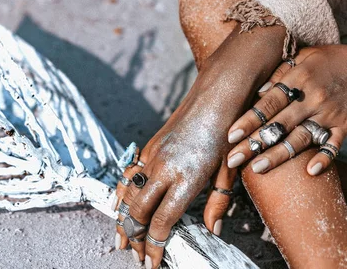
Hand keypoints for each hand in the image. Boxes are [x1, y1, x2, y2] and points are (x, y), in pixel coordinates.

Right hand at [113, 89, 233, 268]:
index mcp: (185, 179)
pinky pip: (128, 175)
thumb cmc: (229, 133)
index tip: (152, 264)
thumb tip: (212, 230)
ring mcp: (152, 157)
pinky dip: (120, 194)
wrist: (216, 96)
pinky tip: (117, 207)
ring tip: (122, 242)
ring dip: (123, 220)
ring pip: (129, 195)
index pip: (162, 222)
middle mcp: (163, 169)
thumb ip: (219, 203)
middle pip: (139, 212)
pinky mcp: (149, 147)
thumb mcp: (229, 171)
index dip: (155, 246)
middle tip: (136, 257)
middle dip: (136, 239)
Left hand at [226, 43, 346, 175]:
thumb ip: (279, 72)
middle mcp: (312, 98)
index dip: (249, 120)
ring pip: (300, 139)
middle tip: (232, 159)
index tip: (230, 135)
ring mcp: (329, 114)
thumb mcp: (302, 56)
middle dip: (253, 143)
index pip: (268, 103)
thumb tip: (256, 91)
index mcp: (298, 79)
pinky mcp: (344, 126)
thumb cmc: (329, 60)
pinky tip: (310, 172)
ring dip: (278, 156)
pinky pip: (334, 146)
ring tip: (257, 169)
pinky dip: (324, 159)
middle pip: (278, 125)